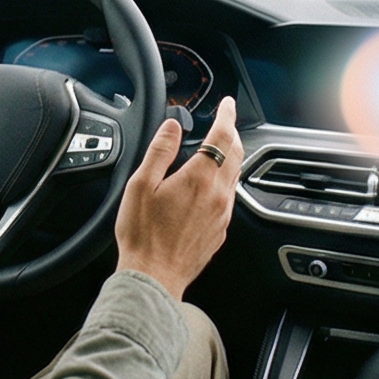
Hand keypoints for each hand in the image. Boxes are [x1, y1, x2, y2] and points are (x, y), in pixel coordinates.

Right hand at [114, 94, 242, 300]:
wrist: (154, 275)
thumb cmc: (142, 232)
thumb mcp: (141, 183)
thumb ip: (160, 150)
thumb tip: (172, 125)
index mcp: (199, 179)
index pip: (221, 138)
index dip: (226, 116)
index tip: (227, 104)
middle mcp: (217, 196)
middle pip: (236, 155)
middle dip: (232, 133)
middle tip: (225, 120)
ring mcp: (222, 215)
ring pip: (235, 176)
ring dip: (231, 155)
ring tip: (220, 146)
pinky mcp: (220, 230)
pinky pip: (229, 196)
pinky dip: (225, 178)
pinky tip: (212, 181)